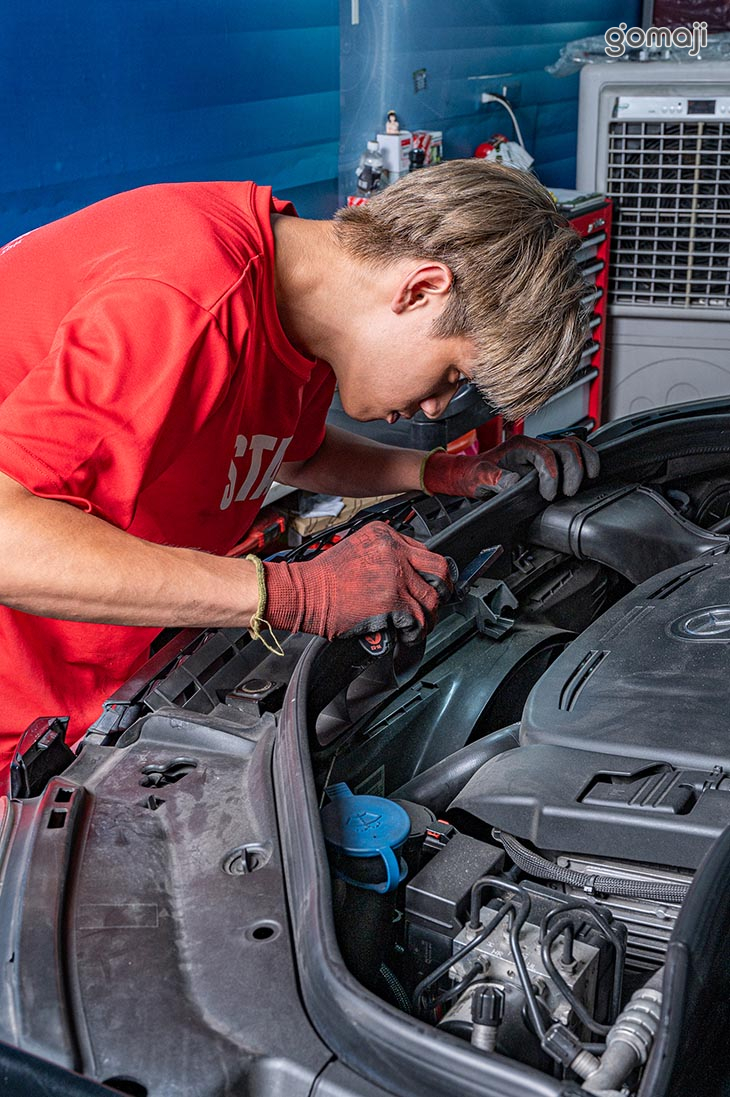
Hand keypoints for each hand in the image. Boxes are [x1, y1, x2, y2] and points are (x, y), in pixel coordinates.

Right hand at [263, 521, 452, 642]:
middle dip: (443, 590)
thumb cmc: (324, 577)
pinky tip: (408, 635)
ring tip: (419, 625)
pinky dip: (415, 631)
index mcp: (386, 534)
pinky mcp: (392, 601)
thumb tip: (407, 571)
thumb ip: (385, 553)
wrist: (304, 592)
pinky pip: (417, 619)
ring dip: (428, 617)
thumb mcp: (358, 548)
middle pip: (440, 570)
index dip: (430, 573)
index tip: (432, 584)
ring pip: (431, 599)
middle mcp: (394, 551)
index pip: (425, 552)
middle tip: (437, 602)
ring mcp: (395, 576)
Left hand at [422, 436, 598, 501]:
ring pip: (574, 446)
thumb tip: (514, 483)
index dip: (552, 474)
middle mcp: (534, 445)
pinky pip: (572, 454)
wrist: (470, 473)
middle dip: (573, 469)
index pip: (547, 454)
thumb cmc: (474, 473)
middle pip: (567, 447)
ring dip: (584, 462)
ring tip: (587, 480)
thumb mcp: (480, 476)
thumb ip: (496, 479)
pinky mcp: (547, 460)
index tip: (549, 494)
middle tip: (569, 491)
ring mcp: (542, 451)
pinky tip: (586, 476)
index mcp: (520, 446)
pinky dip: (583, 461)